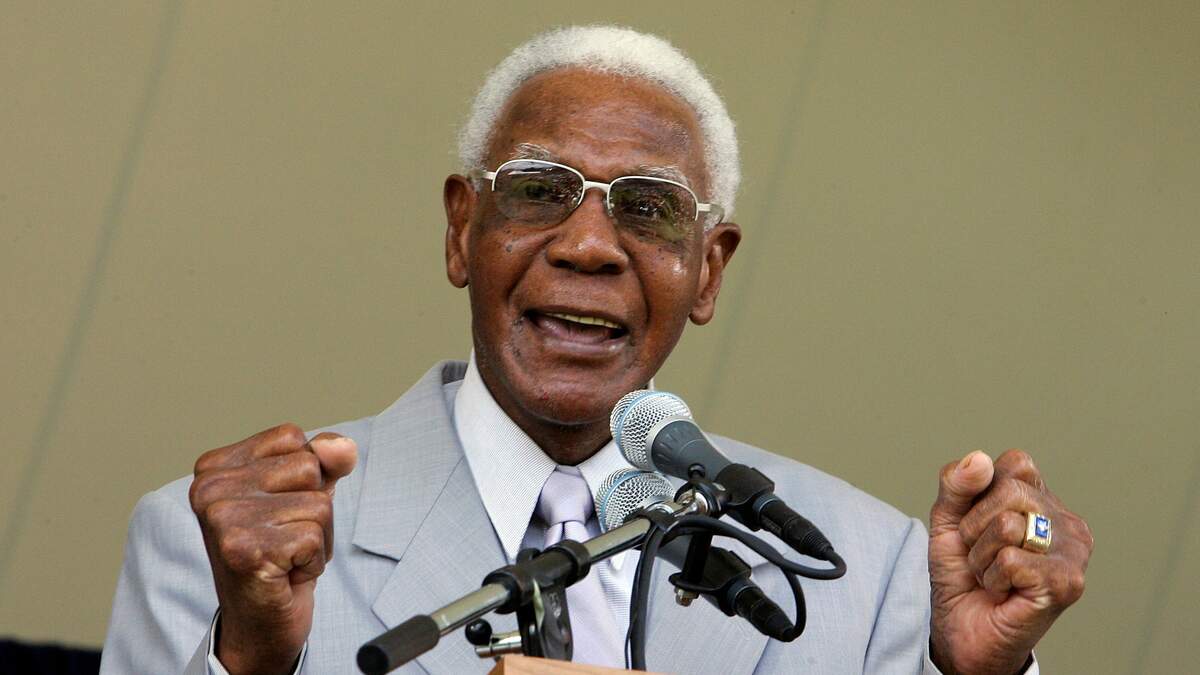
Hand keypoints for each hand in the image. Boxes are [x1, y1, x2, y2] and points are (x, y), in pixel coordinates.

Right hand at [189, 424, 357, 674]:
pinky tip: (285, 574)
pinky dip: (313, 561)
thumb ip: (324, 460)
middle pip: (308, 468)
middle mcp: (210, 489)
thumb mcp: (304, 493)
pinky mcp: (245, 551)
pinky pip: (315, 537)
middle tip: (284, 538)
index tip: (278, 510)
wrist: (260, 621)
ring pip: (319, 504)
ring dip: (316, 537)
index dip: (305, 477)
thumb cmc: (279, 552)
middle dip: (313, 509)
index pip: (291, 438)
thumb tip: (342, 447)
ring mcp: (223, 520)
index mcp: (215, 466)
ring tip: (285, 556)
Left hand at [928, 449, 1093, 674]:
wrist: (961, 631)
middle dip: (975, 527)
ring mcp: (1072, 552)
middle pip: (1008, 491)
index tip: (975, 523)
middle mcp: (1066, 522)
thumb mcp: (947, 521)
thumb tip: (979, 459)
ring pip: (1007, 525)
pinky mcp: (1067, 582)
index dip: (979, 492)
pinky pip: (1010, 559)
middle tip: (982, 555)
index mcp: (1043, 500)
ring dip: (981, 556)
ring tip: (993, 575)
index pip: (1016, 463)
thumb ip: (957, 485)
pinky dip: (993, 577)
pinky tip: (1004, 592)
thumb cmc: (962, 575)